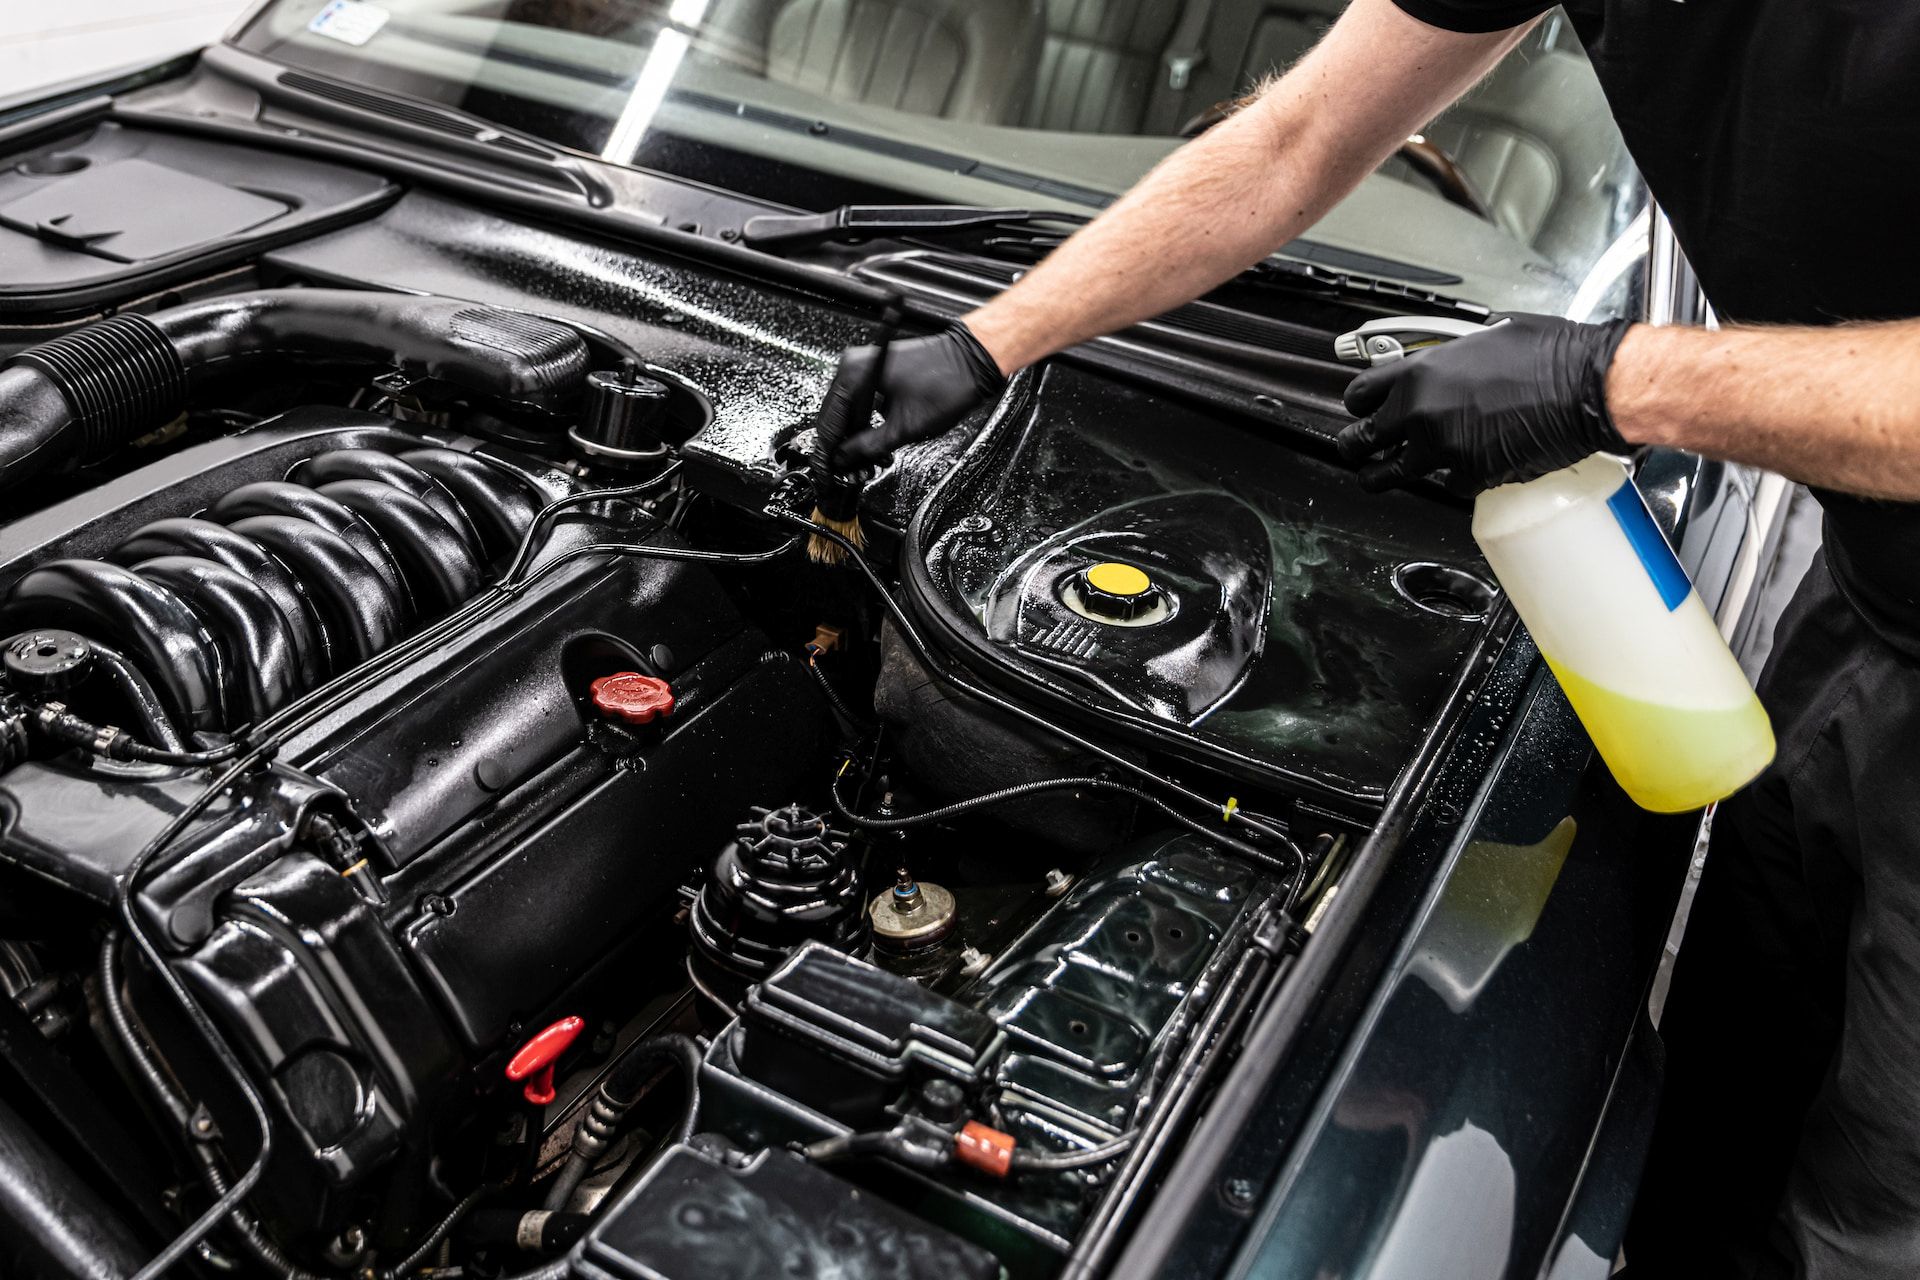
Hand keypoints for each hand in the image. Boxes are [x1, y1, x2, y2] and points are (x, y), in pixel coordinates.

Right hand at [824, 324, 1007, 469]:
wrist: (971, 361)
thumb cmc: (947, 382)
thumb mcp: (905, 427)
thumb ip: (869, 446)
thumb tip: (845, 459)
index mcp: (854, 375)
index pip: (828, 422)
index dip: (828, 454)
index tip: (827, 474)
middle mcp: (853, 366)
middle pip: (835, 417)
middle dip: (843, 448)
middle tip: (851, 473)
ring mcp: (864, 366)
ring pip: (848, 412)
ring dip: (856, 438)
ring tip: (868, 462)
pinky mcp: (876, 371)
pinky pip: (861, 402)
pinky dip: (866, 424)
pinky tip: (876, 444)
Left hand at [1335, 315, 1634, 492]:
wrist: (1587, 388)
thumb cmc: (1551, 356)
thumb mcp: (1486, 337)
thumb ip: (1452, 356)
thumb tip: (1448, 361)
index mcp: (1421, 372)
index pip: (1360, 395)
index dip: (1358, 406)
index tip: (1361, 411)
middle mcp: (1421, 412)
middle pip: (1361, 440)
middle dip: (1357, 446)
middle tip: (1359, 449)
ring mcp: (1442, 448)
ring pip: (1389, 474)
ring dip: (1383, 475)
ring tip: (1378, 476)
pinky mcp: (1470, 476)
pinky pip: (1447, 485)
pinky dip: (1455, 479)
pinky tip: (1467, 465)